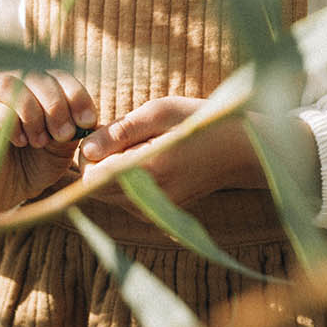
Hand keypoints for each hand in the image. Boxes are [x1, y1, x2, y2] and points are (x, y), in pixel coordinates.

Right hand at [0, 70, 96, 213]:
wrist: (5, 191)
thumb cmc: (35, 163)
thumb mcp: (62, 147)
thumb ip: (73, 129)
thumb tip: (86, 119)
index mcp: (38, 87)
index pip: (59, 76)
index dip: (77, 95)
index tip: (87, 122)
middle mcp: (13, 84)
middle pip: (36, 76)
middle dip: (56, 106)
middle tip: (63, 135)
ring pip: (12, 85)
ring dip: (32, 113)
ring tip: (39, 140)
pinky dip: (12, 124)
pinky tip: (20, 141)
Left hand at [77, 96, 314, 208]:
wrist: (239, 150)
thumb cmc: (199, 121)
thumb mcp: (160, 112)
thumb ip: (119, 131)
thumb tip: (87, 148)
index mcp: (149, 171)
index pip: (90, 176)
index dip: (91, 152)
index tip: (108, 132)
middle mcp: (149, 198)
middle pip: (94, 189)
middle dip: (99, 163)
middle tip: (122, 136)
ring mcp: (154, 210)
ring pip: (108, 195)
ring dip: (112, 171)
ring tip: (141, 146)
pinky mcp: (158, 214)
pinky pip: (125, 198)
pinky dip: (127, 180)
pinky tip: (149, 160)